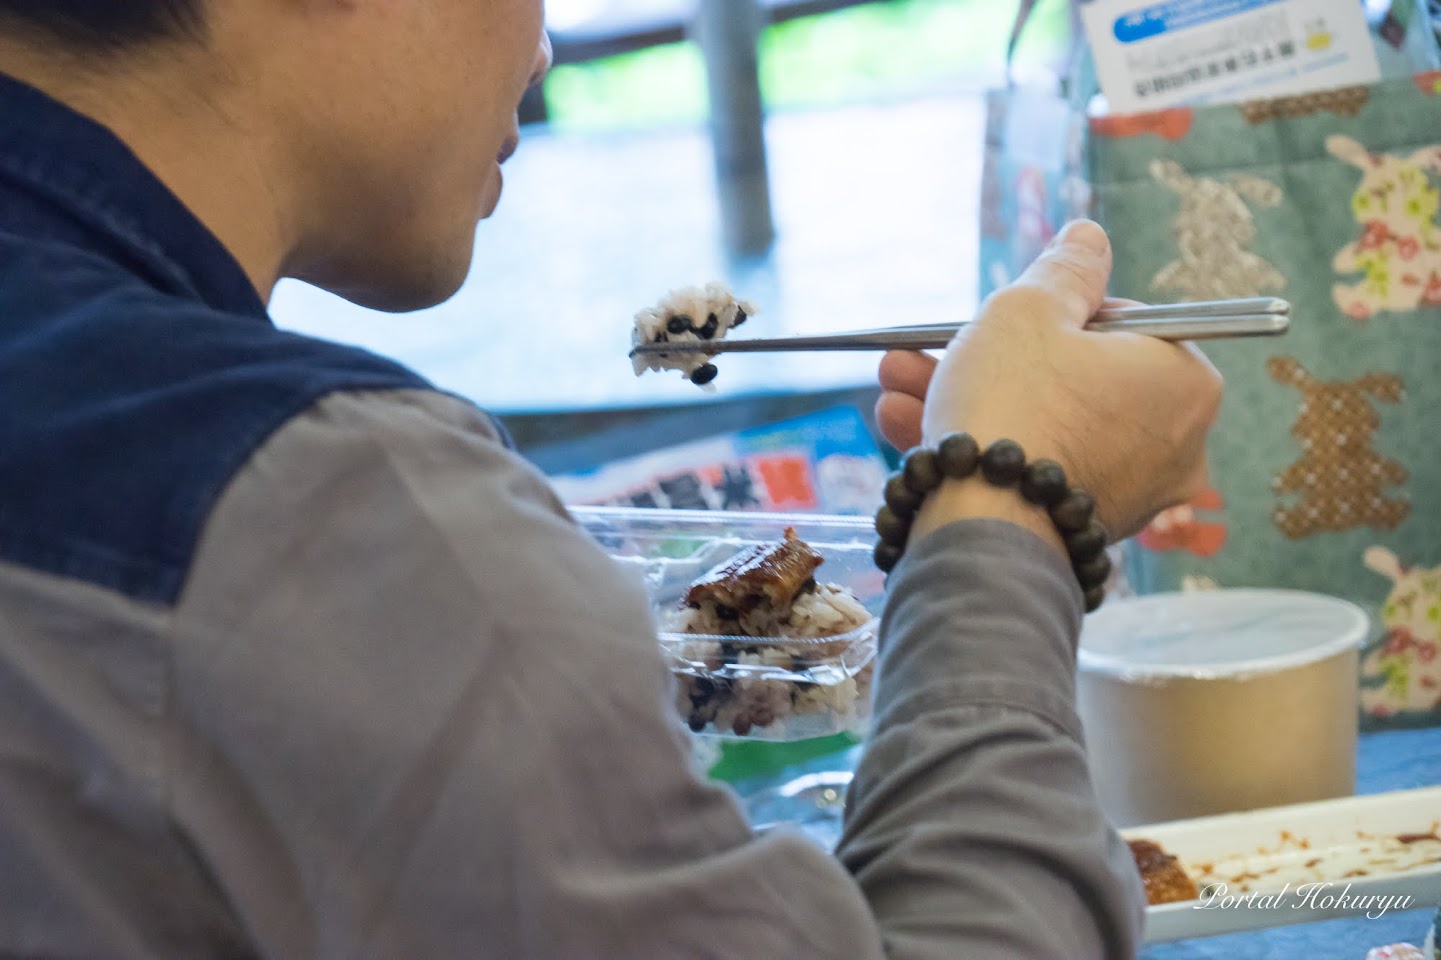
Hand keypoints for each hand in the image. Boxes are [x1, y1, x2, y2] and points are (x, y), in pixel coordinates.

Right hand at [874, 220, 1221, 541]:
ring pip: (1040, 427)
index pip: (1115, 321)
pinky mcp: (1080, 530)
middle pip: (1070, 379)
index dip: (1047, 314)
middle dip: (988, 360)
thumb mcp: (1029, 309)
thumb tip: (1089, 236)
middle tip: (928, 348)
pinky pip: (1029, 472)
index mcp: (1184, 379)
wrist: (983, 529)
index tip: (998, 323)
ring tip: (894, 383)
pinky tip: (909, 425)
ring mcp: (1130, 494)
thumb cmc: (1012, 403)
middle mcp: (1176, 442)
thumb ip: (1065, 269)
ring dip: (967, 401)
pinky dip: (981, 449)